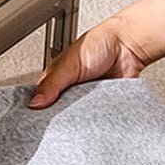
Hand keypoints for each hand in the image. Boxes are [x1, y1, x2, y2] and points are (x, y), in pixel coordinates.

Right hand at [29, 16, 150, 108]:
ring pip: (77, 118)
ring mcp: (86, 100)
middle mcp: (69, 91)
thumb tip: (35, 102)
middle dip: (60, 118)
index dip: (39, 111)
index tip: (40, 119)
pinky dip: (95, 120)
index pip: (40, 101)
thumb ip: (51, 83)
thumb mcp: (68, 63)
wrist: (129, 46)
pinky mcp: (101, 106)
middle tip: (61, 121)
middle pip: (58, 113)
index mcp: (55, 79)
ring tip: (79, 119)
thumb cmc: (99, 43)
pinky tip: (93, 120)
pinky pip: (96, 118)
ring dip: (79, 120)